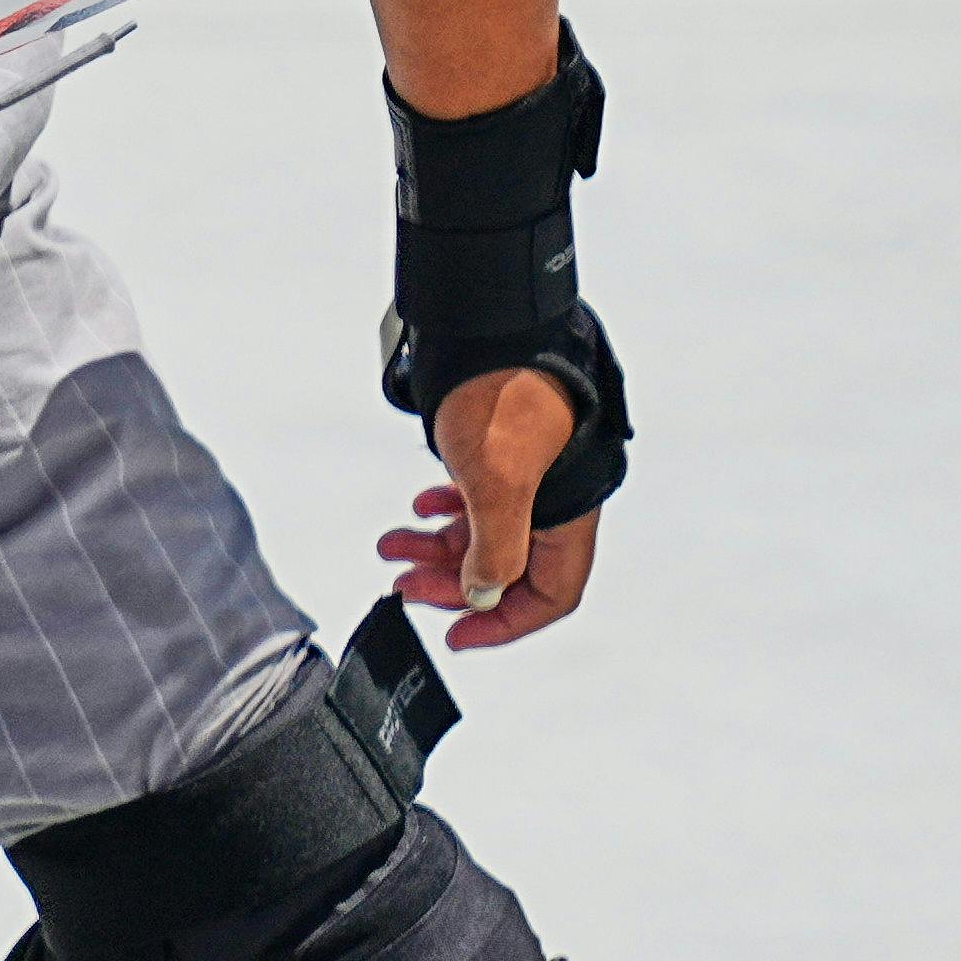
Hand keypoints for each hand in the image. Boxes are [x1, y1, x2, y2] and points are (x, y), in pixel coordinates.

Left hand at [379, 369, 601, 648]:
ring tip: (392, 545)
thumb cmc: (503, 393)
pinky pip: (476, 500)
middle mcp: (553, 500)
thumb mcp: (497, 480)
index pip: (549, 594)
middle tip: (404, 584)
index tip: (455, 634)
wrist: (489, 326)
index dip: (503, 622)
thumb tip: (482, 593)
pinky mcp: (502, 451)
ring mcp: (528, 474)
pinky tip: (420, 506)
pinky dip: (445, 511)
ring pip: (483, 533)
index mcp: (567, 514)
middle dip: (452, 582)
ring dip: (436, 547)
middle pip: (508, 569)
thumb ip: (495, 546)